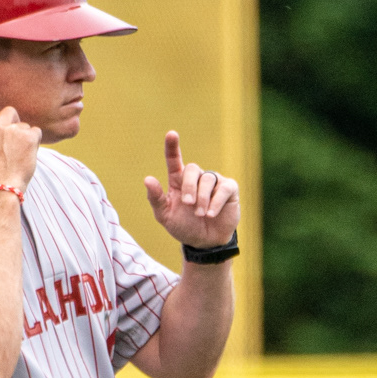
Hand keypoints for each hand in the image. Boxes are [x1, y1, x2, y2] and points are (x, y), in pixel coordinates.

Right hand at [0, 66, 41, 195]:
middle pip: (9, 112)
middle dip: (12, 123)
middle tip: (10, 143)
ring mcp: (14, 130)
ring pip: (24, 126)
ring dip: (23, 137)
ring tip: (17, 157)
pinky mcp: (29, 137)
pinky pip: (35, 133)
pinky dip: (33, 143)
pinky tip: (27, 156)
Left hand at [144, 131, 239, 249]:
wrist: (204, 243)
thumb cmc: (184, 227)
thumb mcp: (165, 216)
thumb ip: (156, 198)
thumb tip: (148, 179)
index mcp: (178, 181)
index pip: (174, 160)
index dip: (172, 147)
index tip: (171, 134)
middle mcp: (196, 178)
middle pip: (193, 169)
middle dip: (189, 186)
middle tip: (188, 204)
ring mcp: (213, 182)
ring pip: (207, 179)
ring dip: (202, 198)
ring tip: (201, 214)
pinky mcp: (229, 189)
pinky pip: (224, 187)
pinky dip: (216, 201)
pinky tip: (211, 214)